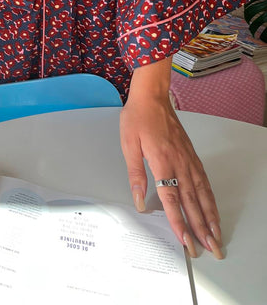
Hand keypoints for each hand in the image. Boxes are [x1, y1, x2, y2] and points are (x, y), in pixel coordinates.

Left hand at [120, 90, 222, 259]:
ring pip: (203, 193)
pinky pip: (204, 181)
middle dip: (201, 228)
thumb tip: (139, 200)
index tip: (186, 242)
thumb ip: (136, 174)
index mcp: (162, 161)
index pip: (172, 199)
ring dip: (210, 217)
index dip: (179, 222)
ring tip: (216, 237)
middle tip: (210, 249)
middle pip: (192, 201)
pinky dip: (211, 199)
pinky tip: (212, 210)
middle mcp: (179, 163)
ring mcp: (188, 159)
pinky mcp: (191, 155)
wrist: (152, 96)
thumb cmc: (138, 118)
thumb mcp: (128, 145)